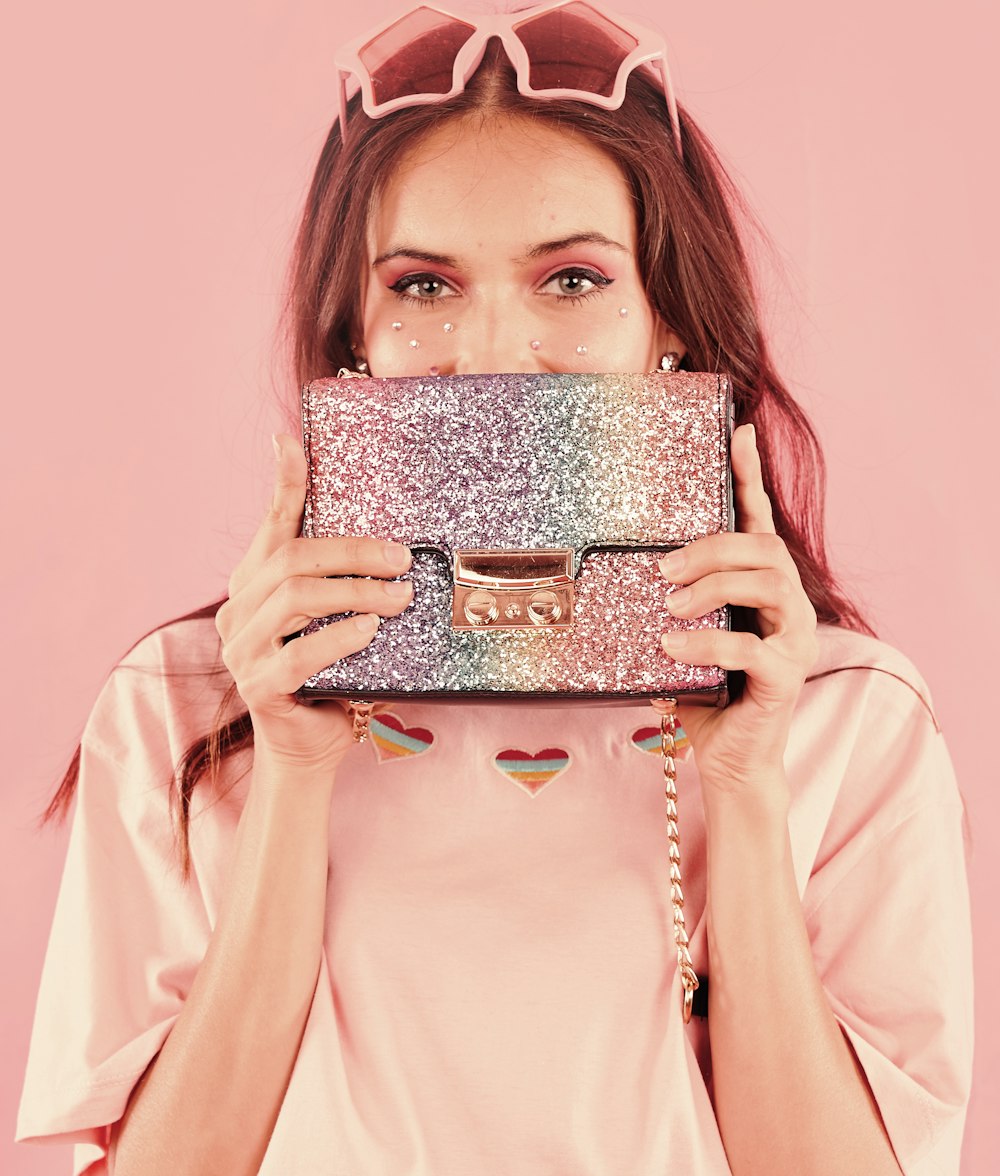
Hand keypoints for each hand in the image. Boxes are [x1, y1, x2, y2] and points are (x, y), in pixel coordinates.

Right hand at [215, 433, 412, 774]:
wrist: (309, 747)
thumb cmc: (332, 676)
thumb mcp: (339, 621)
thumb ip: (346, 584)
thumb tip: (396, 548)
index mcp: (255, 584)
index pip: (271, 525)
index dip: (283, 482)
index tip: (288, 440)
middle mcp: (238, 610)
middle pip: (292, 559)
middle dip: (352, 553)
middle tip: (400, 560)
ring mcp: (242, 650)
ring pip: (294, 598)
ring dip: (355, 592)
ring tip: (396, 598)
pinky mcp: (259, 687)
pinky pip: (298, 653)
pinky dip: (338, 637)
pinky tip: (368, 631)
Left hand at [657, 424, 818, 798]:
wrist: (729, 757)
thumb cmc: (701, 692)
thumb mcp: (676, 635)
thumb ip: (663, 603)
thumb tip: (607, 572)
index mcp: (759, 586)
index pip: (758, 519)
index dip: (750, 474)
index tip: (739, 431)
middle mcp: (787, 602)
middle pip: (764, 545)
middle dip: (712, 546)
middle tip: (663, 568)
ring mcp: (794, 636)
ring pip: (769, 582)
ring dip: (713, 585)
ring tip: (670, 604)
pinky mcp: (788, 674)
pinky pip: (753, 646)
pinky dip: (709, 642)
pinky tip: (672, 646)